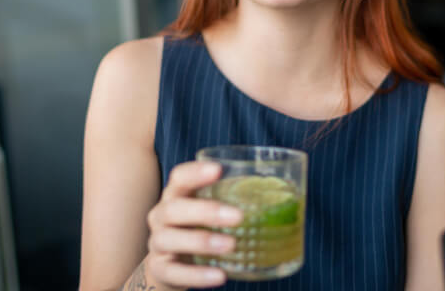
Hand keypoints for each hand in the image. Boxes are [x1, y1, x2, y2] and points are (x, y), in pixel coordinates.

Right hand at [145, 161, 242, 289]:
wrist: (169, 266)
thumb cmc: (196, 230)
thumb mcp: (208, 213)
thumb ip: (233, 202)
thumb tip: (287, 196)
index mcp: (175, 196)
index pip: (178, 177)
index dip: (195, 172)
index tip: (218, 169)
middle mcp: (161, 216)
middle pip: (174, 208)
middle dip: (205, 211)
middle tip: (238, 216)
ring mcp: (157, 244)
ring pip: (169, 239)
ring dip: (202, 241)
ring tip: (231, 245)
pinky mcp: (160, 270)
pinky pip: (175, 272)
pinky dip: (197, 275)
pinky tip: (220, 275)